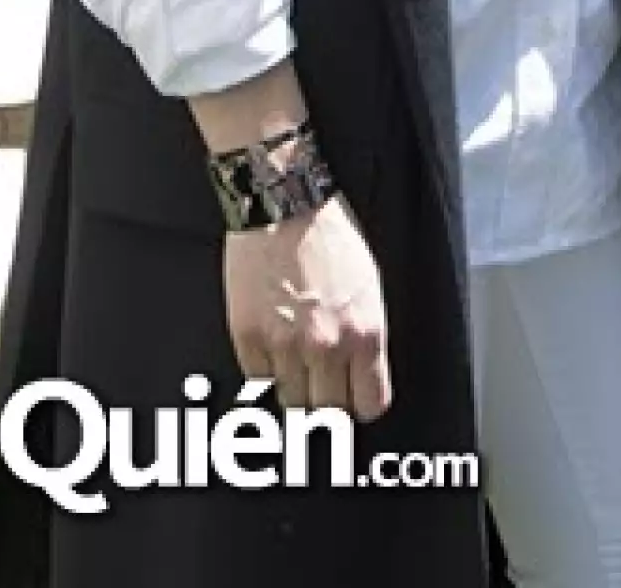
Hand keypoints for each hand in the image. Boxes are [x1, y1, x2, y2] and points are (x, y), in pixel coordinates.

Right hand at [224, 194, 391, 418]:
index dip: (362, 402)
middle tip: (322, 381)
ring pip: (291, 402)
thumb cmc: (330, 237)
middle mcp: (327, 346)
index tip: (355, 396)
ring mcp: (285, 346)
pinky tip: (273, 342)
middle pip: (328, 414)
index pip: (370, 403)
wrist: (283, 206)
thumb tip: (361, 374)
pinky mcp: (249, 339)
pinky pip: (258, 380)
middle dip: (327, 401)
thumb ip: (365, 336)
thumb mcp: (368, 285)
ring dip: (295, 386)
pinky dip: (266, 369)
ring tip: (296, 357)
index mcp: (366, 332)